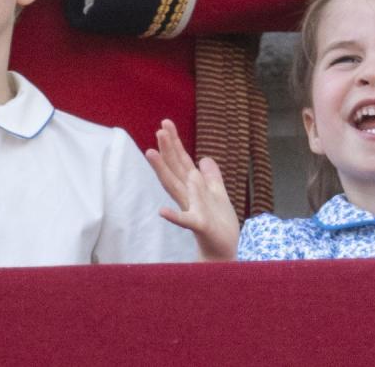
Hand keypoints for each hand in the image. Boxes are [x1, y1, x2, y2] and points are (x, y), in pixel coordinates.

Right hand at [145, 120, 239, 260]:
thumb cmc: (220, 224)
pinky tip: (161, 211)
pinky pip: (184, 220)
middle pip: (175, 169)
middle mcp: (188, 196)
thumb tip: (205, 159)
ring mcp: (192, 209)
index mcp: (194, 187)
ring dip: (162, 170)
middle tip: (159, 129)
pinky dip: (173, 216)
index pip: (182, 161)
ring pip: (175, 187)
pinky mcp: (199, 225)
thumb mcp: (218, 193)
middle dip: (167, 149)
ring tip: (151, 153)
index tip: (165, 124)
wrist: (224, 250)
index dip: (174, 143)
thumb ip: (210, 176)